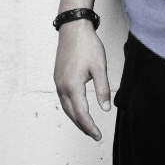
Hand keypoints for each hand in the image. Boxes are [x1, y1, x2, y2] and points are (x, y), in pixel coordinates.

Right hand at [54, 20, 110, 140]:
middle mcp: (62, 87)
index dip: (90, 127)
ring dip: (76, 118)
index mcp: (72, 86)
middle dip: (83, 126)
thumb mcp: (100, 67)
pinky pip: (64, 98)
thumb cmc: (87, 45)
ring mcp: (58, 82)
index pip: (81, 114)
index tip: (98, 136)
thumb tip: (106, 109)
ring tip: (88, 126)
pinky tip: (78, 109)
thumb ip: (103, 90)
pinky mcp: (58, 77)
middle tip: (94, 135)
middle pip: (72, 114)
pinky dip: (71, 108)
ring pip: (66, 107)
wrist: (73, 28)